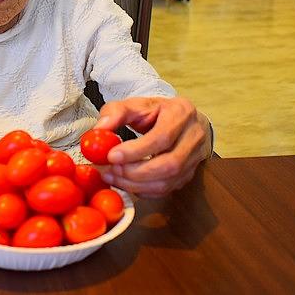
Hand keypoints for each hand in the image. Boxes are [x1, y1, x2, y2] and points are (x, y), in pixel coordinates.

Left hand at [93, 97, 210, 197]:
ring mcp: (194, 159)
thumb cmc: (158, 112)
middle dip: (135, 172)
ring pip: (168, 182)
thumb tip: (100, 129)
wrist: (182, 120)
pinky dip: (143, 191)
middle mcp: (194, 137)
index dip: (136, 150)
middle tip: (111, 170)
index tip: (112, 156)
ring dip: (136, 184)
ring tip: (113, 177)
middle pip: (169, 164)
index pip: (162, 137)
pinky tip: (126, 183)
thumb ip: (116, 113)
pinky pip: (166, 190)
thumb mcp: (136, 104)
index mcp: (182, 113)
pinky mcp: (188, 175)